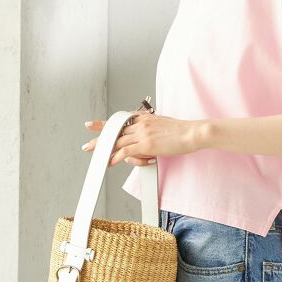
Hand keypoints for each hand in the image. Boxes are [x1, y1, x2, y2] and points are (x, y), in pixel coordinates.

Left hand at [82, 111, 202, 166]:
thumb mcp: (164, 126)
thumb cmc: (182, 131)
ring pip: (118, 142)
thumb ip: (150, 133)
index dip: (104, 123)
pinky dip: (116, 158)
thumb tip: (142, 147)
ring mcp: (143, 133)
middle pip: (115, 132)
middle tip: (88, 146)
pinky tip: (110, 163)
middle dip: (100, 140)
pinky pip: (126, 151)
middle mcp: (141, 124)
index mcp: (145, 118)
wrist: (192, 132)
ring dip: (105, 151)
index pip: (120, 121)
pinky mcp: (146, 144)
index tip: (92, 124)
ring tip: (96, 158)